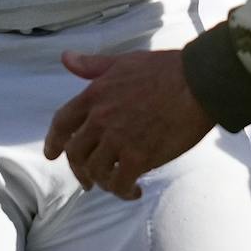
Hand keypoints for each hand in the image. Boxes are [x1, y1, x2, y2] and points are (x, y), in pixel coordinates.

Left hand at [43, 49, 215, 199]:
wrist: (197, 83)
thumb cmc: (165, 69)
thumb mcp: (124, 62)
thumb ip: (93, 65)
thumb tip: (66, 58)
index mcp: (94, 94)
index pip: (62, 123)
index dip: (54, 141)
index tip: (52, 154)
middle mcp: (100, 118)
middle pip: (76, 153)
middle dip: (80, 170)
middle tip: (88, 180)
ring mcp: (118, 139)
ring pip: (97, 171)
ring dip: (104, 182)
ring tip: (117, 184)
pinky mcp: (138, 156)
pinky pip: (120, 183)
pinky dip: (123, 191)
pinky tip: (134, 190)